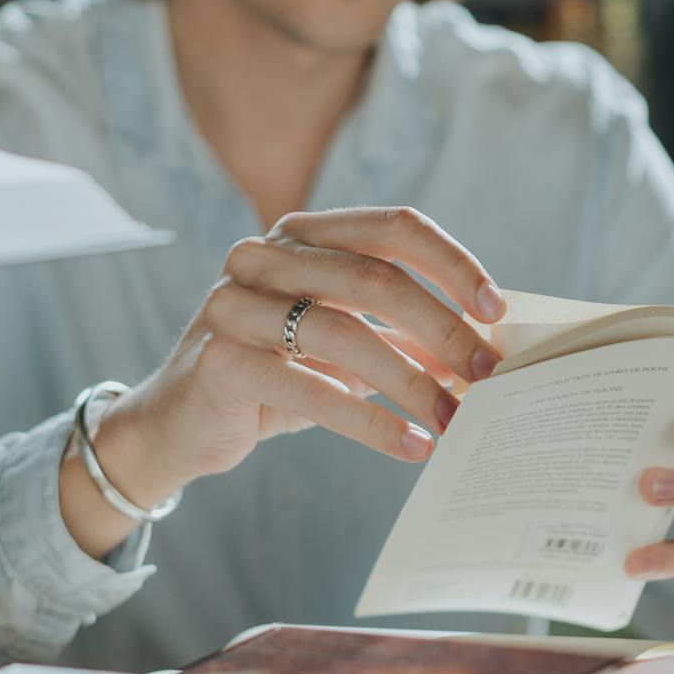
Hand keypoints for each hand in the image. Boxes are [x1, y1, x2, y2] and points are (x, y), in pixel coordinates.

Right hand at [61, 207, 504, 555]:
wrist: (177, 429)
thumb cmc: (271, 382)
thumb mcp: (340, 348)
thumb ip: (399, 335)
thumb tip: (484, 346)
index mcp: (299, 235)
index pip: (391, 227)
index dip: (452, 264)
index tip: (497, 309)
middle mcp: (260, 256)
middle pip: (374, 278)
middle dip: (442, 329)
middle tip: (487, 375)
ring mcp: (231, 305)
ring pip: (344, 333)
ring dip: (412, 382)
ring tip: (452, 420)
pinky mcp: (219, 362)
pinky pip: (312, 390)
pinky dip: (371, 422)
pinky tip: (410, 446)